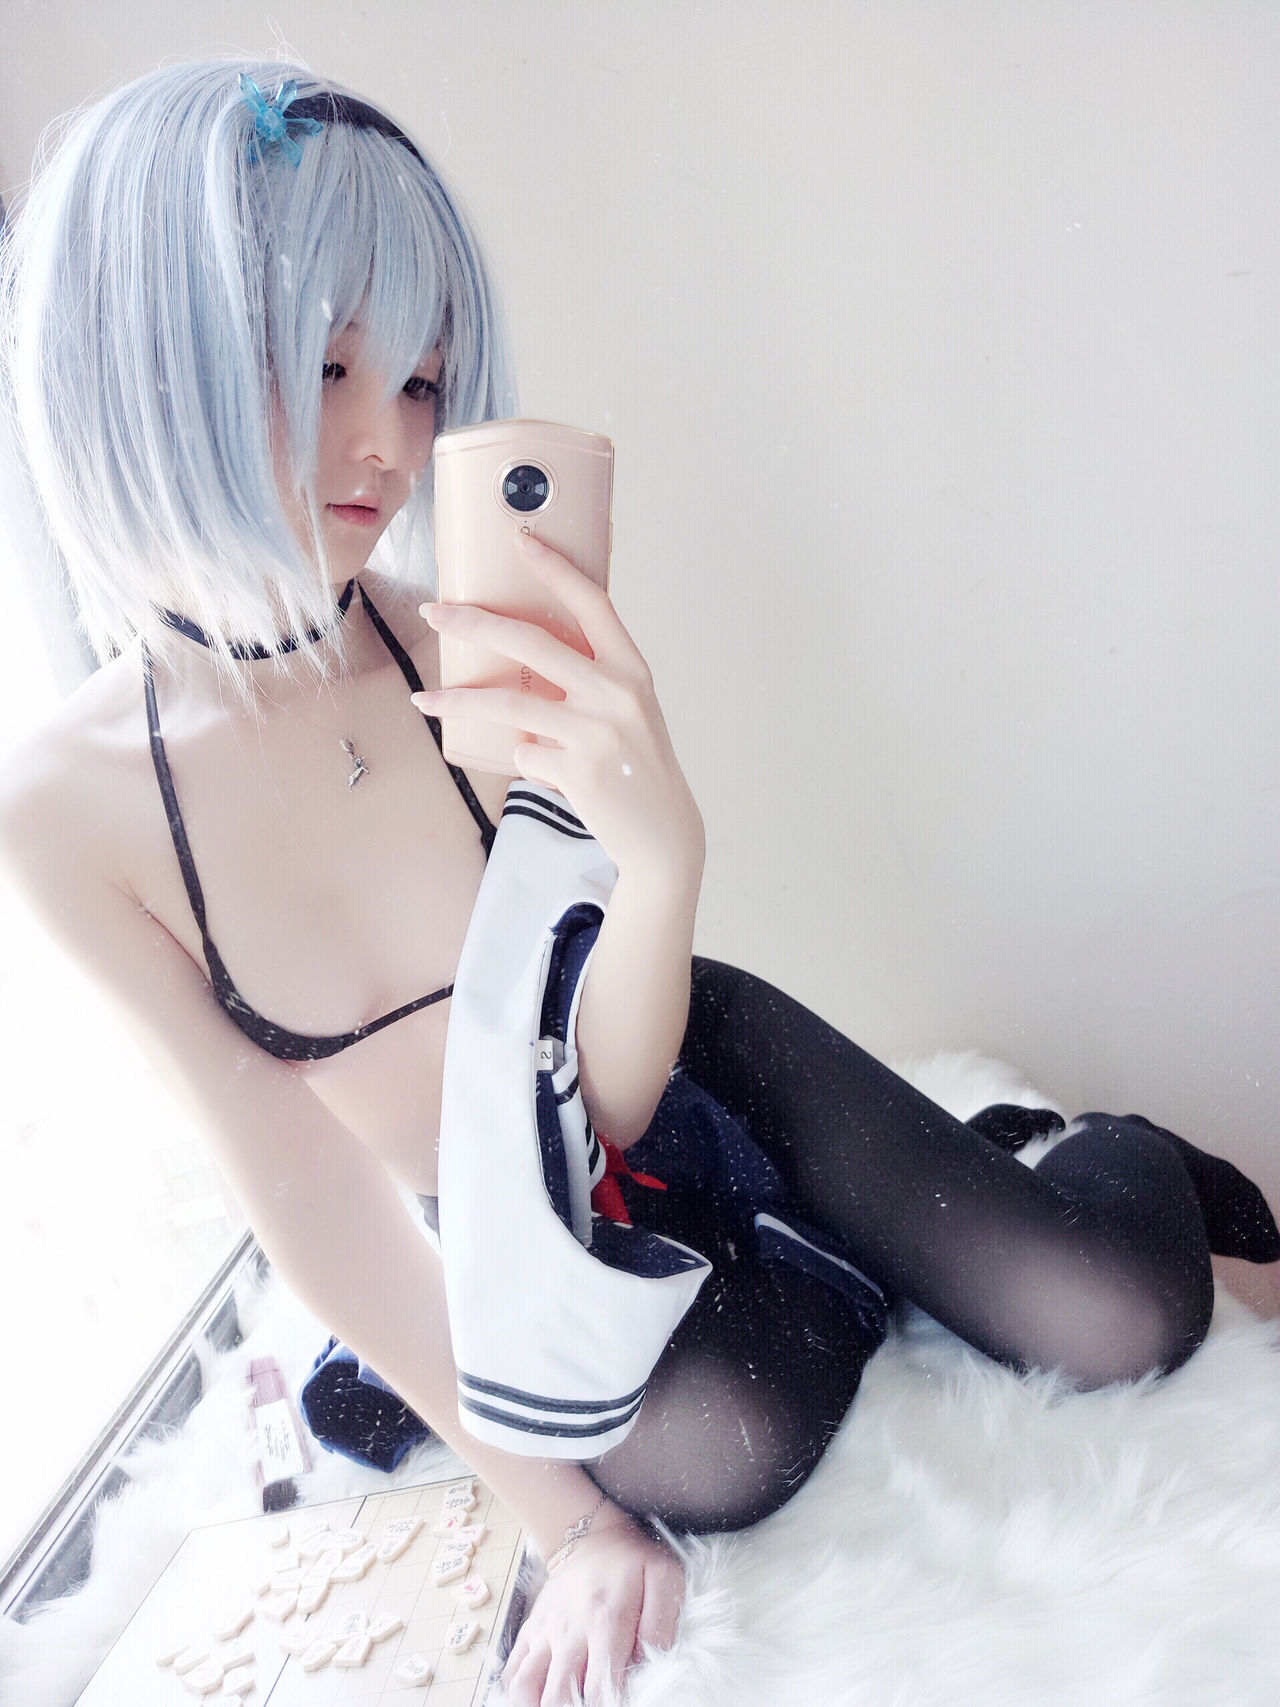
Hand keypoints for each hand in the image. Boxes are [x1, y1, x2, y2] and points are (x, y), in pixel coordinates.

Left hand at [412, 535, 704, 881]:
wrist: (660, 831)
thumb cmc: (636, 764)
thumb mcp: (627, 710)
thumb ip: (587, 680)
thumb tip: (519, 660)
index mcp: (631, 669)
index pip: (592, 603)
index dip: (555, 568)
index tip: (521, 540)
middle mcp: (617, 694)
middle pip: (532, 643)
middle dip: (474, 622)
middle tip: (434, 613)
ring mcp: (597, 733)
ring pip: (509, 702)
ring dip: (458, 698)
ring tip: (423, 699)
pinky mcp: (577, 771)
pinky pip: (524, 753)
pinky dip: (521, 757)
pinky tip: (538, 765)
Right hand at [500, 1514, 685, 1706]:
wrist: (588, 1533)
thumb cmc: (630, 1559)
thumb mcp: (663, 1576)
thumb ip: (662, 1623)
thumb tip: (652, 1663)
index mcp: (606, 1622)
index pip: (600, 1688)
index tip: (617, 1704)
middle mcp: (570, 1631)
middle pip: (558, 1695)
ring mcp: (545, 1632)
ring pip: (525, 1686)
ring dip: (537, 1706)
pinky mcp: (530, 1631)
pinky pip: (511, 1671)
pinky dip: (518, 1690)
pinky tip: (537, 1697)